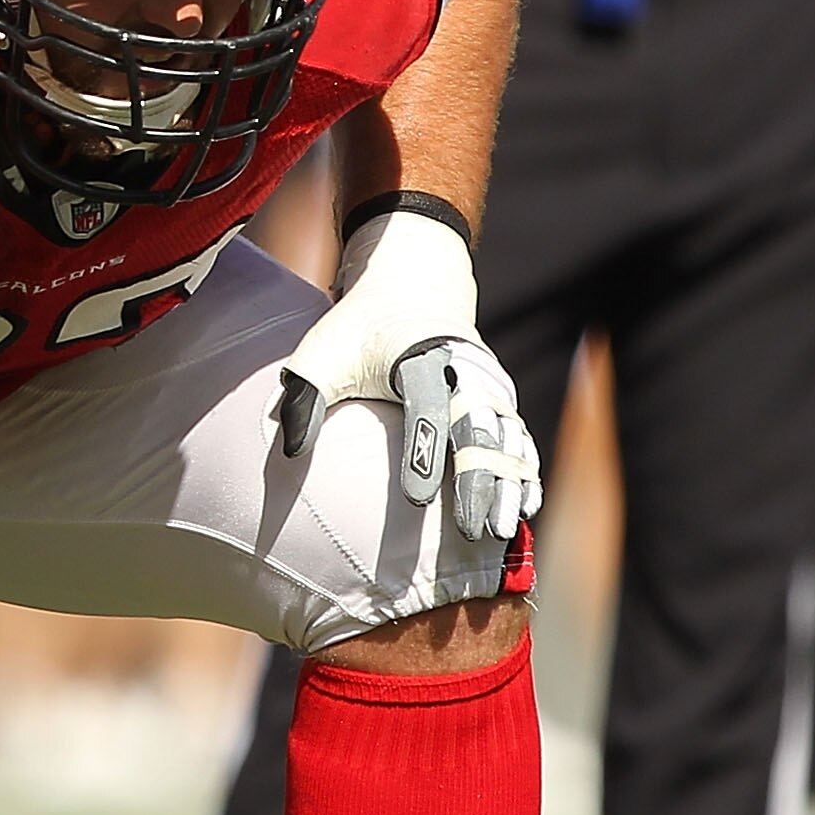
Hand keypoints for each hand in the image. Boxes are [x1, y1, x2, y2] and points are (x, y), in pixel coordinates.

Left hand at [275, 204, 540, 543]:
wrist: (413, 284)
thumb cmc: (358, 327)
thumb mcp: (322, 352)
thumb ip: (305, 398)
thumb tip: (289, 452)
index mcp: (419, 358)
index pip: (425, 411)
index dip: (423, 454)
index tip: (414, 501)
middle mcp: (463, 372)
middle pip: (477, 431)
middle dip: (478, 482)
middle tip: (471, 531)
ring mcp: (487, 385)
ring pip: (505, 439)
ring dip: (508, 484)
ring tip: (502, 531)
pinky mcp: (498, 398)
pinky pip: (518, 438)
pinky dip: (524, 471)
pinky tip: (525, 509)